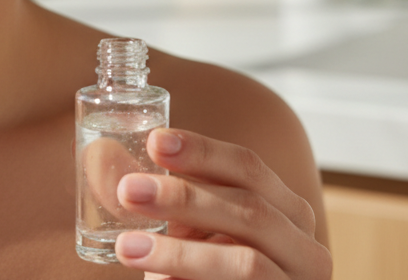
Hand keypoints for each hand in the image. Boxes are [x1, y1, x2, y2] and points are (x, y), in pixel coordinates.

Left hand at [113, 128, 330, 279]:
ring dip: (180, 253)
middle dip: (184, 197)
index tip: (155, 141)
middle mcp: (304, 245)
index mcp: (286, 211)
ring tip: (127, 247)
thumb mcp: (190, 235)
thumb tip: (103, 156)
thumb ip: (162, 202)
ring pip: (246, 261)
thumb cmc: (208, 277)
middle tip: (129, 190)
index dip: (203, 151)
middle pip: (249, 207)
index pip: (248, 167)